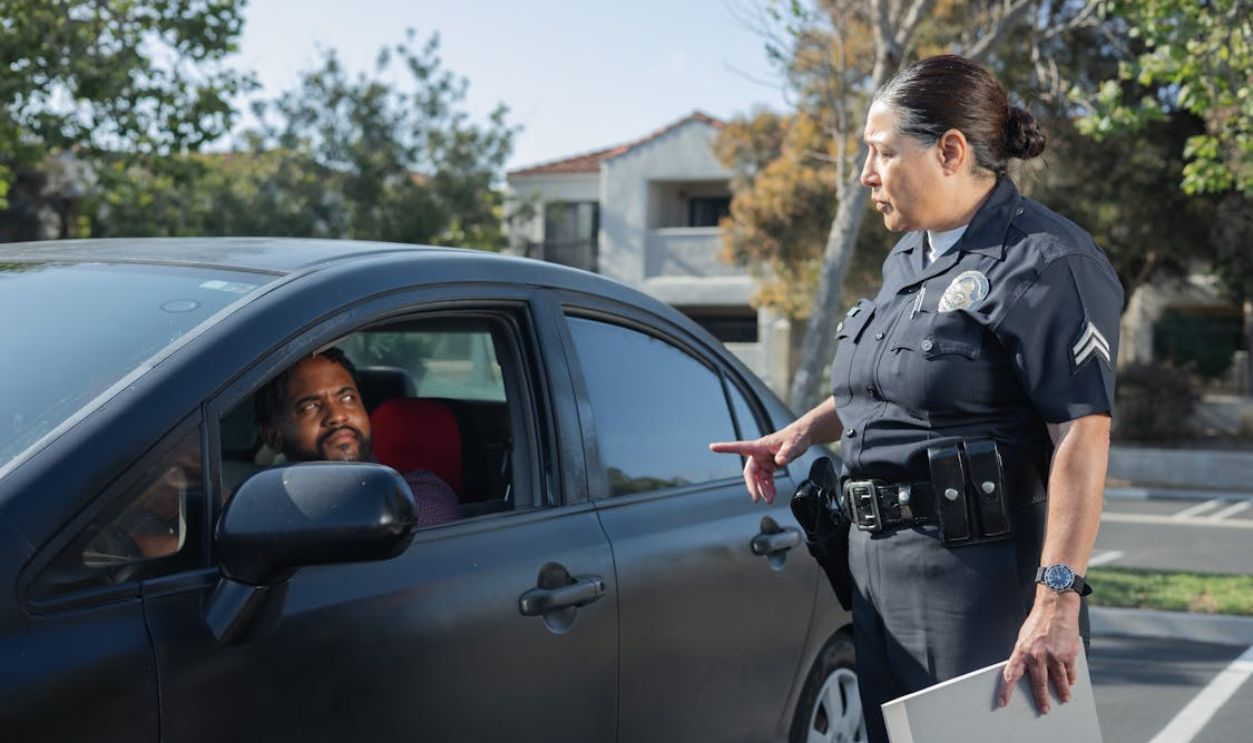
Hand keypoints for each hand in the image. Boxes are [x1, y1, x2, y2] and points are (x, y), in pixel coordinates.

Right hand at [709, 423, 809, 503]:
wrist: (803, 437)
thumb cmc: (796, 436)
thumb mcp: (793, 445)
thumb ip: (786, 453)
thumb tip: (780, 461)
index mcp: (760, 446)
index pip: (739, 447)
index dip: (725, 448)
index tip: (713, 447)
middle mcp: (759, 454)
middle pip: (750, 472)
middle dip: (752, 485)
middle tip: (756, 498)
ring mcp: (764, 461)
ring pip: (758, 478)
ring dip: (763, 489)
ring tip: (769, 499)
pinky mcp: (770, 465)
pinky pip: (766, 479)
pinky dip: (768, 487)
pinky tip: (772, 494)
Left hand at [998, 589, 1080, 713]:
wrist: (1056, 607)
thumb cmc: (1038, 623)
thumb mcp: (1024, 638)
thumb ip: (1024, 655)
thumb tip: (1024, 673)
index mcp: (1021, 651)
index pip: (1010, 674)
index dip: (1005, 690)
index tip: (1003, 703)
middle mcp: (1037, 655)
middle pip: (1038, 683)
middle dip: (1041, 699)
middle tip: (1044, 710)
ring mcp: (1054, 655)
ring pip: (1058, 681)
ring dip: (1061, 692)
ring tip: (1063, 699)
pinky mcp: (1068, 654)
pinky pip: (1069, 671)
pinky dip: (1070, 678)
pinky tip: (1071, 683)